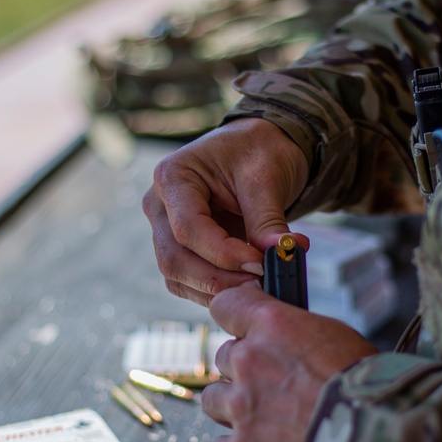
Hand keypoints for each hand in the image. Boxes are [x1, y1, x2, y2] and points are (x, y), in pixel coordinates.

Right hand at [143, 118, 309, 304]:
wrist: (260, 151)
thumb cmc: (259, 152)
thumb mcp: (267, 178)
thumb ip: (268, 220)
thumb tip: (281, 255)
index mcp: (173, 176)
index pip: (188, 229)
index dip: (224, 254)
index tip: (261, 264)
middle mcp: (160, 206)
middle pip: (175, 259)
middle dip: (219, 279)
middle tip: (261, 284)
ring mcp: (166, 231)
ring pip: (178, 277)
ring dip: (218, 290)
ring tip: (260, 286)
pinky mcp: (181, 250)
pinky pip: (189, 282)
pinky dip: (218, 290)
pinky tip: (249, 286)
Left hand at [202, 282, 378, 441]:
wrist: (374, 438)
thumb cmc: (369, 386)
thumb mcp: (339, 338)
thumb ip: (301, 335)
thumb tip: (290, 340)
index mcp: (273, 326)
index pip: (227, 305)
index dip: (235, 316)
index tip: (243, 325)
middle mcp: (249, 362)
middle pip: (225, 357)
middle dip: (245, 369)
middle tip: (274, 383)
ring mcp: (242, 407)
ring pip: (213, 399)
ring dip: (232, 406)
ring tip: (261, 417)